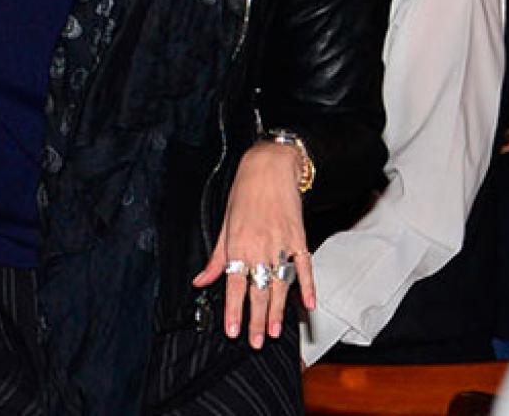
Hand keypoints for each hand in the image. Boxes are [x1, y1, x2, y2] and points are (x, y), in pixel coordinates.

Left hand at [192, 141, 314, 348]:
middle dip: (257, 319)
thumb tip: (200, 280)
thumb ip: (216, 258)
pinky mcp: (299, 237)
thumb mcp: (223, 225)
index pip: (233, 284)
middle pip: (258, 290)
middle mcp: (258, 246)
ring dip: (279, 310)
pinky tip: (308, 304)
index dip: (233, 310)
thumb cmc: (243, 195)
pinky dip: (308, 286)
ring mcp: (281, 243)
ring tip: (277, 331)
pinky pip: (305, 266)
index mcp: (237, 244)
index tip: (233, 331)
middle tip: (257, 341)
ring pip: (280, 284)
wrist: (268, 168)